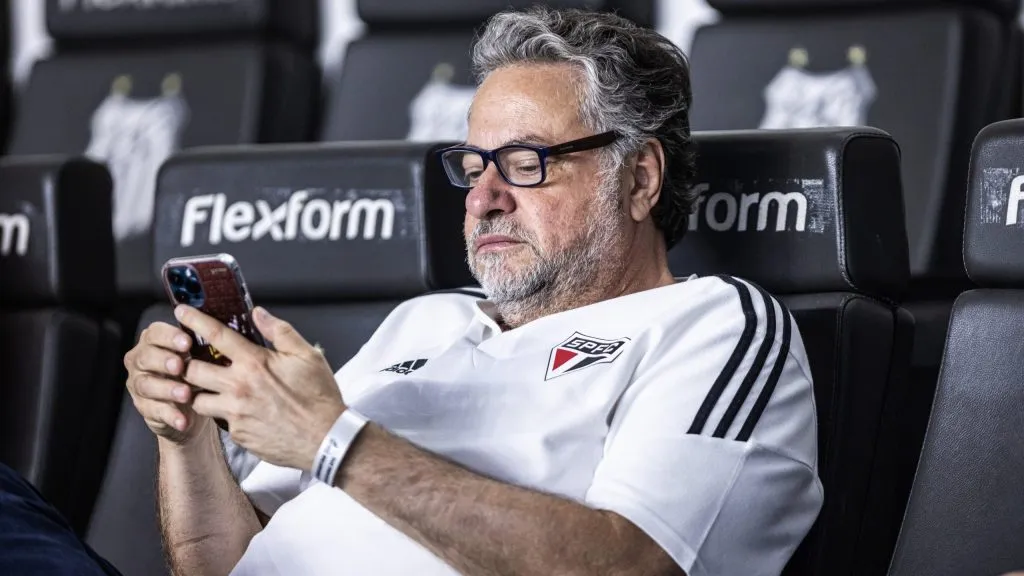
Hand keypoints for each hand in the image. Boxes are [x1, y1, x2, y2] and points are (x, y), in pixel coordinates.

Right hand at [124, 321, 208, 444]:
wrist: (191, 407)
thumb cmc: (196, 371)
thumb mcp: (199, 356)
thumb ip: (203, 345)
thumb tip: (226, 334)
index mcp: (154, 341)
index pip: (155, 333)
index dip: (169, 336)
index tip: (187, 342)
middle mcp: (141, 360)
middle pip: (146, 357)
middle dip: (163, 360)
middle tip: (180, 366)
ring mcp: (140, 385)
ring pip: (146, 384)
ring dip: (167, 389)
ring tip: (185, 394)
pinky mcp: (145, 408)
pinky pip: (155, 411)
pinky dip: (170, 416)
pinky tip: (183, 421)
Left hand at [177, 304, 344, 470]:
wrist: (326, 439)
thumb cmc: (319, 398)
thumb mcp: (307, 355)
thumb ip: (279, 331)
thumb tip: (259, 314)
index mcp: (255, 363)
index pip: (215, 335)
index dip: (194, 320)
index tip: (181, 313)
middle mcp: (239, 387)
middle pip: (192, 370)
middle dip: (187, 364)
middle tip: (193, 361)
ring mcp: (235, 413)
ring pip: (197, 400)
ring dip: (200, 393)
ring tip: (214, 389)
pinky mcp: (238, 435)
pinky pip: (220, 422)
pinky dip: (225, 414)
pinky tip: (242, 411)